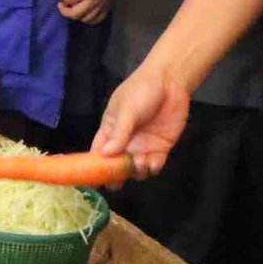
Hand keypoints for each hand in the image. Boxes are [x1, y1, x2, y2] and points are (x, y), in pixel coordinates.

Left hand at [55, 0, 117, 23]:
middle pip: (75, 13)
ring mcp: (100, 6)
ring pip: (85, 19)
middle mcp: (92, 1)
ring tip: (72, 9)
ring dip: (76, 16)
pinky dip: (88, 19)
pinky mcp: (106, 8)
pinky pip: (96, 20)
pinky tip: (84, 14)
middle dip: (65, 11)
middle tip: (61, 4)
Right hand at [91, 63, 189, 178]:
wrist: (170, 82)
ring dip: (136, 171)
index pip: (98, 153)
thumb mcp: (126, 109)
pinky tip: (152, 162)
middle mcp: (125, 143)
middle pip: (116, 166)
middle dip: (116, 176)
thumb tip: (105, 154)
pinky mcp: (160, 148)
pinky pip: (154, 166)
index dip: (94, 167)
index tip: (92, 181)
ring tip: (140, 161)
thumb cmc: (141, 90)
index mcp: (110, 131)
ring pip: (135, 170)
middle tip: (118, 180)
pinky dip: (152, 168)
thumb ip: (119, 132)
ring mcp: (143, 147)